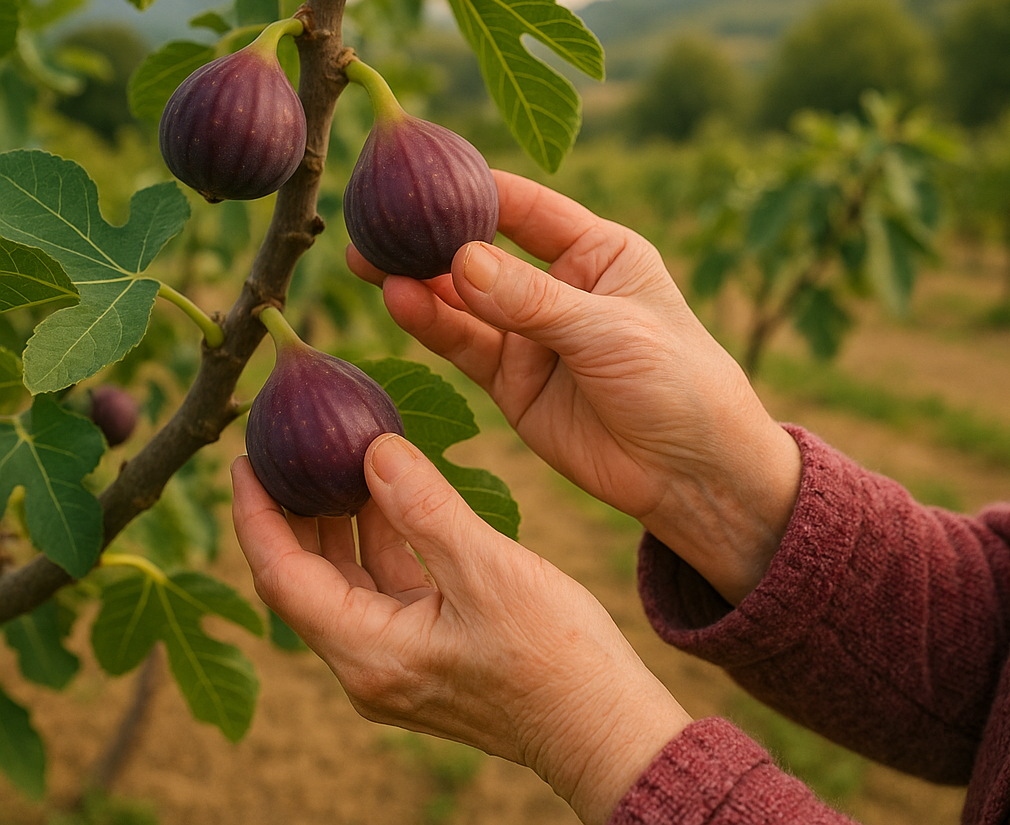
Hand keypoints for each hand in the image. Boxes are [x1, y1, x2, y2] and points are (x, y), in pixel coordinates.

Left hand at [231, 436, 690, 824]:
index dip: (256, 515)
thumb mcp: (486, 570)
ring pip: (345, 583)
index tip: (244, 459)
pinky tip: (391, 498)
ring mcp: (397, 662)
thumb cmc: (553, 658)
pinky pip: (384, 588)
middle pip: (304, 580)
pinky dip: (380, 541)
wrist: (602, 725)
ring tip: (335, 460)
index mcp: (368, 652)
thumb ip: (424, 508)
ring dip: (338, 524)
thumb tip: (374, 447)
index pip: (282, 576)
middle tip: (284, 450)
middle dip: (290, 513)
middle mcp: (369, 664)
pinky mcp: (426, 652)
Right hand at [347, 171, 801, 603]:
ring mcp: (531, 335)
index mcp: (597, 251)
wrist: (692, 474)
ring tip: (369, 260)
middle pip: (482, 250)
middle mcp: (558, 286)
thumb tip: (459, 260)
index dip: (473, 187)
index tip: (418, 172)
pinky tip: (399, 301)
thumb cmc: (677, 381)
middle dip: (430, 237)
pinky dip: (431, 325)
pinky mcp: (512, 381)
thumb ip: (532, 299)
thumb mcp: (608, 330)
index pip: (524, 207)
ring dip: (418, 280)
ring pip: (463, 299)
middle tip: (374, 221)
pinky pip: (464, 345)